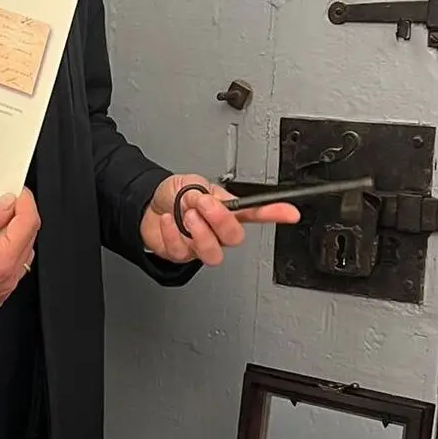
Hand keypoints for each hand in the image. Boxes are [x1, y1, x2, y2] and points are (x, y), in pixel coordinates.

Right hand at [0, 189, 39, 335]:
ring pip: (23, 255)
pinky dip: (9, 254)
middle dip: (22, 217)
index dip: (26, 203)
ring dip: (16, 236)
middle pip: (29, 239)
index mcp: (3, 261)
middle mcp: (8, 277)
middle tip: (8, 203)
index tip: (20, 193)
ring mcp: (4, 289)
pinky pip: (12, 270)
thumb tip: (6, 205)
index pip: (29, 224)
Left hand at [141, 173, 299, 265]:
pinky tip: (169, 221)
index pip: (256, 214)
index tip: (290, 213)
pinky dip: (172, 233)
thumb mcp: (193, 183)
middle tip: (204, 205)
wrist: (146, 205)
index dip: (274, 214)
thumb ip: (206, 192)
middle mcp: (217, 232)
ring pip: (213, 254)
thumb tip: (217, 200)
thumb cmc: (173, 195)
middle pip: (234, 238)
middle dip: (220, 220)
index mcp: (226, 211)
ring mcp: (200, 245)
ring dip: (200, 233)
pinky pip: (182, 252)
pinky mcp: (182, 255)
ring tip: (187, 216)